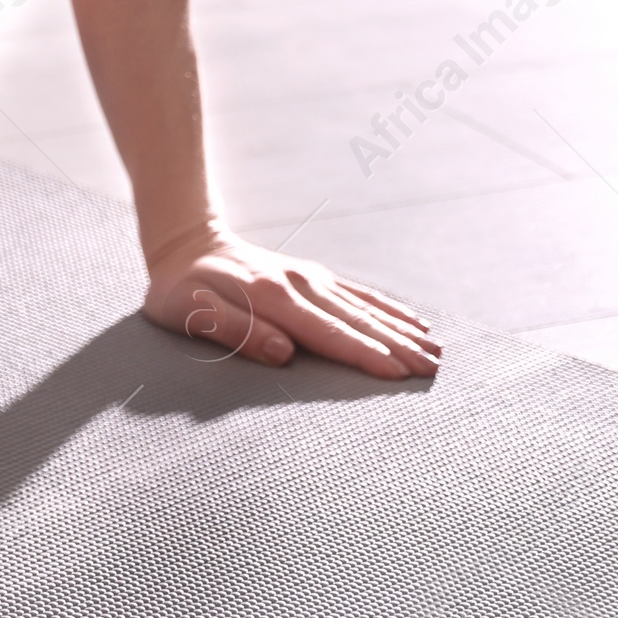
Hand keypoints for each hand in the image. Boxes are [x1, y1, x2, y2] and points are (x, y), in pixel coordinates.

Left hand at [141, 228, 440, 379]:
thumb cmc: (180, 291)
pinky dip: (387, 307)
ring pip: (364, 307)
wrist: (185, 243)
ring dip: (400, 329)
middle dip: (396, 347)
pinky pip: (357, 293)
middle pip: (355, 321)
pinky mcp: (312, 276)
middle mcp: (298, 284)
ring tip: (436, 350)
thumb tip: (283, 353)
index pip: (326, 333)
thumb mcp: (189, 313)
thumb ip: (234, 332)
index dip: (362, 355)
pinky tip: (412, 320)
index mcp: (271, 298)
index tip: (397, 374)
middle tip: (433, 371)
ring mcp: (308, 277)